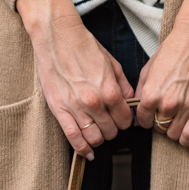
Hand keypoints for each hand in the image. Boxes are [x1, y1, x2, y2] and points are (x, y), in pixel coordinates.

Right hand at [17, 0, 133, 158]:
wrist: (57, 37)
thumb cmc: (84, 47)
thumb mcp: (112, 63)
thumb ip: (123, 85)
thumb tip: (131, 103)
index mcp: (110, 90)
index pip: (125, 120)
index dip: (126, 122)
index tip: (121, 120)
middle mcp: (95, 102)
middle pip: (111, 132)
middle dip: (113, 130)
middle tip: (108, 124)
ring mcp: (76, 108)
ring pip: (94, 138)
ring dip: (99, 140)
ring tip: (98, 134)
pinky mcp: (60, 110)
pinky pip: (73, 138)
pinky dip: (82, 149)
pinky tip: (87, 152)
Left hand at [135, 0, 188, 146]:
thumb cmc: (174, 49)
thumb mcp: (149, 69)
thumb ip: (141, 91)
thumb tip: (137, 110)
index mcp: (151, 94)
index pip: (142, 122)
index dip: (145, 119)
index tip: (150, 114)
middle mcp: (167, 103)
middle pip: (158, 129)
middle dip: (159, 122)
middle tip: (165, 112)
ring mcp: (186, 107)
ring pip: (173, 134)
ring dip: (173, 129)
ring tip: (176, 117)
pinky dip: (185, 137)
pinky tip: (185, 129)